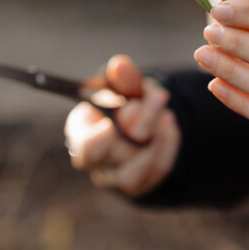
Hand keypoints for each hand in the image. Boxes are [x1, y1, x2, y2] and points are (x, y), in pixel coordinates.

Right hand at [64, 55, 180, 196]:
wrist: (140, 116)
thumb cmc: (121, 99)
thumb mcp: (120, 84)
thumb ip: (121, 77)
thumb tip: (120, 66)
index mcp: (80, 133)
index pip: (85, 149)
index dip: (103, 137)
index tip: (126, 109)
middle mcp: (94, 162)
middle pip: (115, 156)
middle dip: (140, 125)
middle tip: (156, 96)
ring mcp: (116, 177)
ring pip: (134, 171)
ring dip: (155, 139)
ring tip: (164, 112)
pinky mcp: (141, 183)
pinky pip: (157, 170)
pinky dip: (168, 144)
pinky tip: (169, 122)